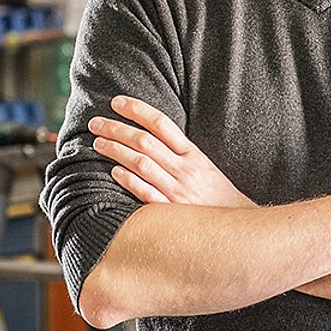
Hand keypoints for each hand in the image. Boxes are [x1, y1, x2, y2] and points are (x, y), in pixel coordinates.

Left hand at [89, 95, 254, 208]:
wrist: (235, 228)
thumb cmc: (216, 196)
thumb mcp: (204, 166)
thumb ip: (179, 152)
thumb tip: (150, 135)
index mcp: (193, 154)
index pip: (162, 124)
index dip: (137, 110)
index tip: (116, 102)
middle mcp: (184, 169)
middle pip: (145, 141)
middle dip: (117, 129)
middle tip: (95, 123)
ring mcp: (177, 191)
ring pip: (141, 164)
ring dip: (116, 151)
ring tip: (98, 143)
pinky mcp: (171, 212)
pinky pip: (146, 193)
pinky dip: (129, 181)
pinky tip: (114, 172)